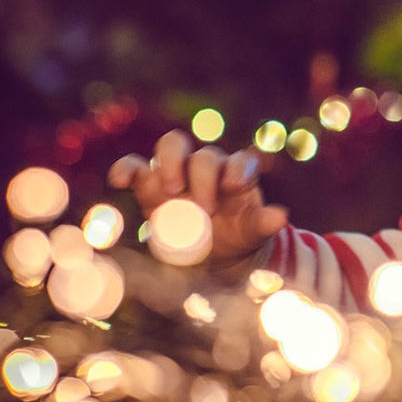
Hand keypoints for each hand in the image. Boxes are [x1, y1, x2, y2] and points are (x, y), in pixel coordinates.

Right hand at [107, 129, 287, 262]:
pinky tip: (119, 181)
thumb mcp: (251, 233)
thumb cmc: (236, 236)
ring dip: (170, 164)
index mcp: (238, 176)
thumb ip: (262, 224)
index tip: (233, 186)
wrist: (209, 254)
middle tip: (205, 207)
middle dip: (204, 176)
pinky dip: (126, 169)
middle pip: (205, 155)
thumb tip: (281, 217)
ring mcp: (179, 172)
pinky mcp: (150, 185)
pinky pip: (135, 167)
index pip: (241, 162)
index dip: (238, 169)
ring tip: (171, 190)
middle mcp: (209, 168)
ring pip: (172, 146)